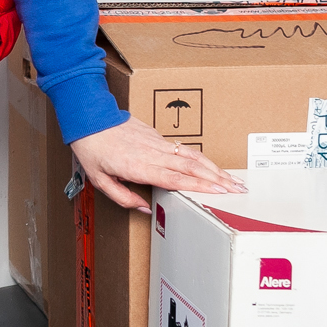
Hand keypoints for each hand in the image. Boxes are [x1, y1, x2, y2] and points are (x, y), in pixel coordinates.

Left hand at [70, 116, 246, 213]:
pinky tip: (212, 166)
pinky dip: (201, 158)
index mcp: (139, 166)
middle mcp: (152, 153)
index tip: (219, 191)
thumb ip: (123, 197)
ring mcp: (156, 143)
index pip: (175, 178)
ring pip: (191, 156)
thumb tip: (145, 208)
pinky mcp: (156, 136)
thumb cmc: (92, 149)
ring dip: (214, 168)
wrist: (88, 118)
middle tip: (238, 189)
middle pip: (190, 167)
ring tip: (232, 179)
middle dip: (217, 179)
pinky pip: (183, 148)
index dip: (199, 185)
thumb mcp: (100, 180)